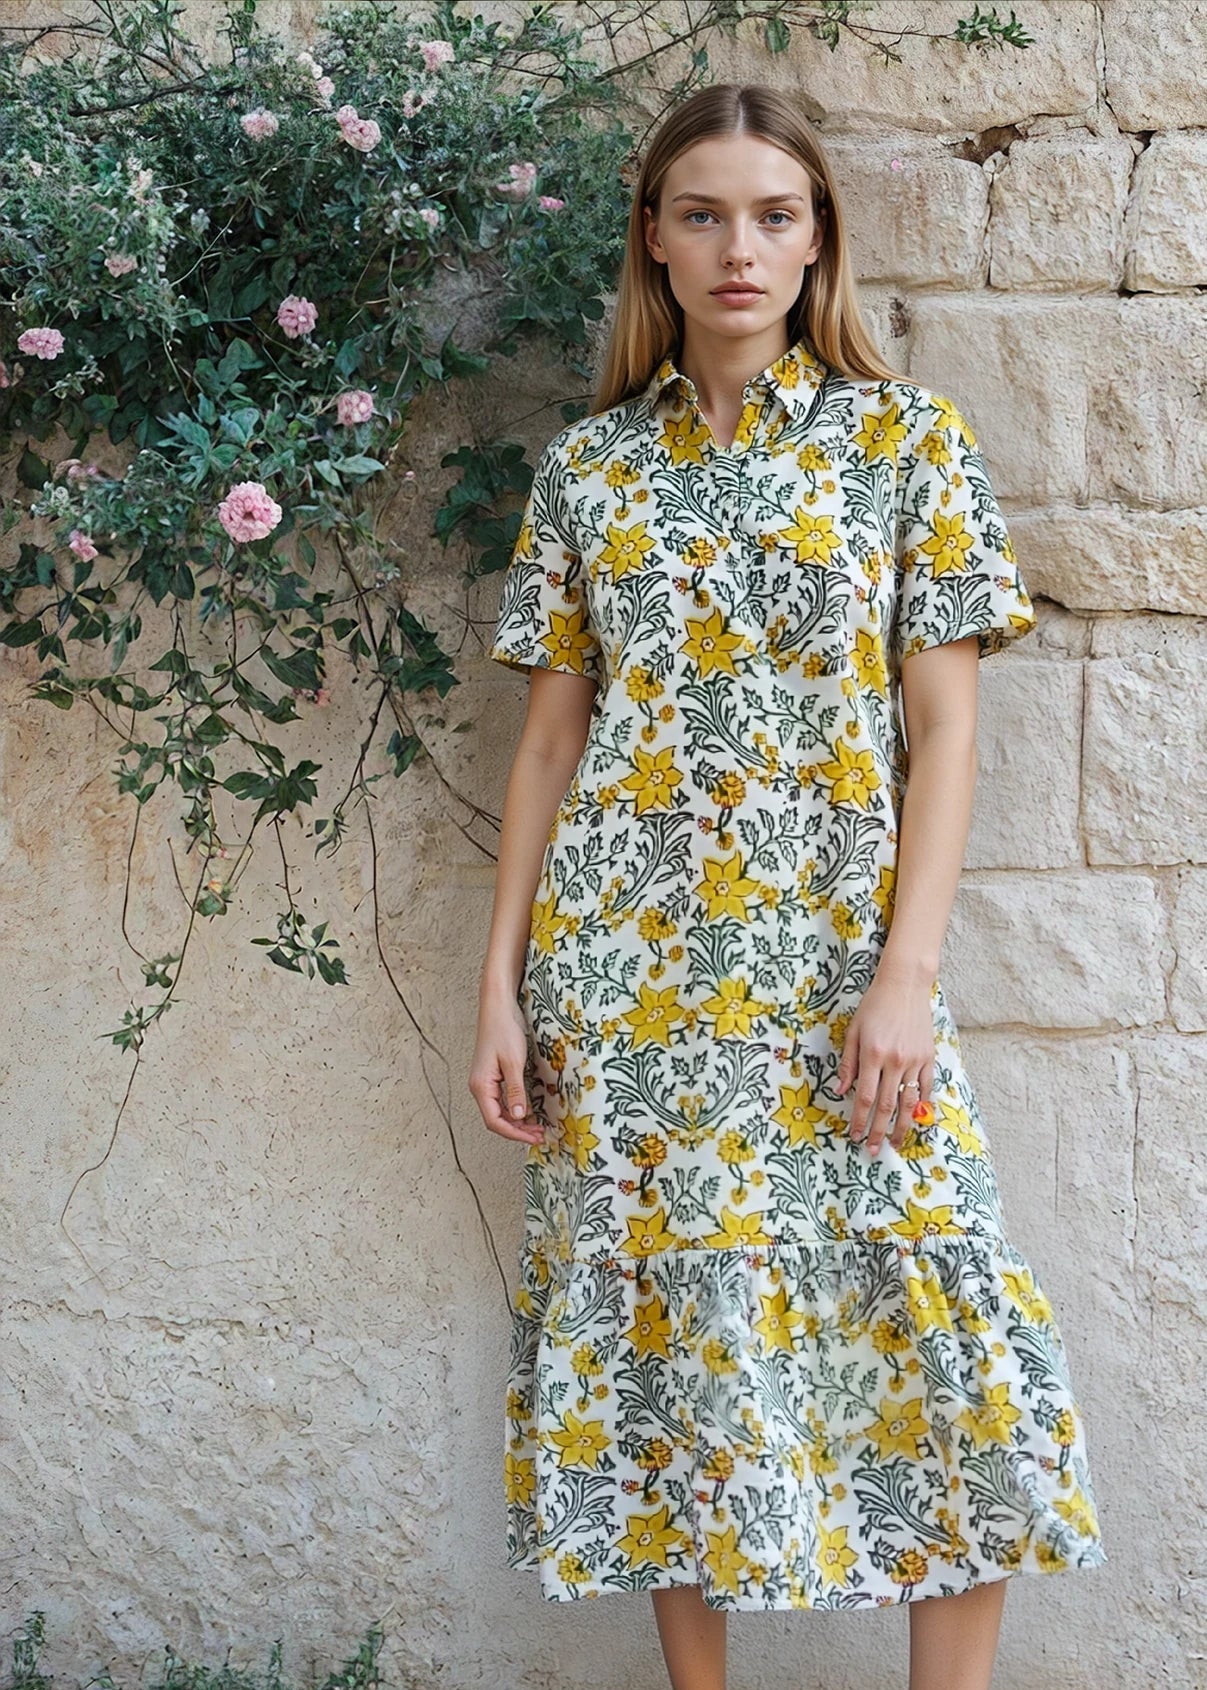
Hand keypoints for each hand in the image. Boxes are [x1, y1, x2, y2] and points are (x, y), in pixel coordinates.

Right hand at [469, 990, 545, 1146]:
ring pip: (499, 1111)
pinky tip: (528, 1111)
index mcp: (481, 1086)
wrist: (498, 1008)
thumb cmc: (503, 1030)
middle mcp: (480, 1087)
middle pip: (496, 1119)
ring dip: (517, 1121)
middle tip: (540, 1135)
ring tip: (537, 1127)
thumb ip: (515, 1090)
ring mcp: (485, 1082)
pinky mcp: (492, 1076)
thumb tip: (518, 1116)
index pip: (494, 1121)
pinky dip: (515, 1109)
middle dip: (518, 1131)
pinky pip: (502, 1100)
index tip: (534, 1138)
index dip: (514, 1134)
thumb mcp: (514, 1062)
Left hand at [834, 972, 935, 1156]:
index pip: (864, 1097)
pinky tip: (918, 1120)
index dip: (858, 1120)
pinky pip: (926, 1088)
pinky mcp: (928, 1057)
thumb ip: (848, 1063)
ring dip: (901, 1127)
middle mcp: (894, 1061)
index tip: (854, 1136)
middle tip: (871, 1149)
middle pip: (886, 1106)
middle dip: (877, 1131)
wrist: (904, 986)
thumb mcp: (853, 1030)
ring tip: (895, 1143)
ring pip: (909, 1103)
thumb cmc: (874, 1006)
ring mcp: (914, 1060)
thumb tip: (840, 1091)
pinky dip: (922, 1106)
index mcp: (872, 1054)